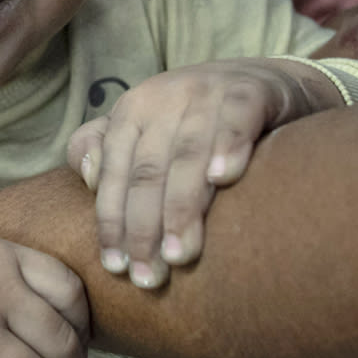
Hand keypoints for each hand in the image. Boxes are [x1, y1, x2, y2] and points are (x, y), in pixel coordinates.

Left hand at [66, 58, 336, 288]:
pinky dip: (228, 147)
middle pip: (147, 171)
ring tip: (179, 254)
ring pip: (186, 154)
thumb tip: (89, 179)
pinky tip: (221, 179)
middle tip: (149, 276)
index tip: (116, 268)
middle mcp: (163, 97)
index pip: (113, 173)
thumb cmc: (198, 121)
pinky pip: (235, 119)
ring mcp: (206, 90)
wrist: (268, 81)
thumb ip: (108, 152)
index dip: (112, 221)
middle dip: (144, 228)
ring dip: (181, 206)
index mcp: (132, 111)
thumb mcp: (149, 131)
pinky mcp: (250, 90)